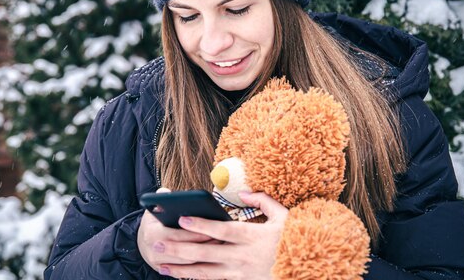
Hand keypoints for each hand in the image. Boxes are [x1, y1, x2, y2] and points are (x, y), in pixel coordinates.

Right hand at [137, 188, 214, 273]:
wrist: (143, 243)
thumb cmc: (153, 222)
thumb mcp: (154, 207)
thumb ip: (161, 198)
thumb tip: (167, 193)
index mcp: (151, 233)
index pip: (176, 234)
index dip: (194, 233)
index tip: (210, 230)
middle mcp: (153, 251)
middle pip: (184, 250)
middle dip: (203, 244)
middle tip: (221, 237)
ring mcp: (159, 264)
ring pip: (187, 262)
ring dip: (205, 255)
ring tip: (220, 244)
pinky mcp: (166, 271)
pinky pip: (186, 270)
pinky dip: (200, 262)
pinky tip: (212, 255)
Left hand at [156, 192, 288, 279]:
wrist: (307, 269)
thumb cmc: (295, 240)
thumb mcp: (284, 216)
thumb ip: (263, 201)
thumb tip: (243, 192)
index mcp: (251, 237)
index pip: (220, 230)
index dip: (200, 225)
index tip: (181, 219)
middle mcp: (242, 257)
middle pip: (205, 253)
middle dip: (178, 249)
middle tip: (156, 244)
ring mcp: (240, 274)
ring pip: (204, 273)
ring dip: (180, 270)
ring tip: (160, 265)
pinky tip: (181, 277)